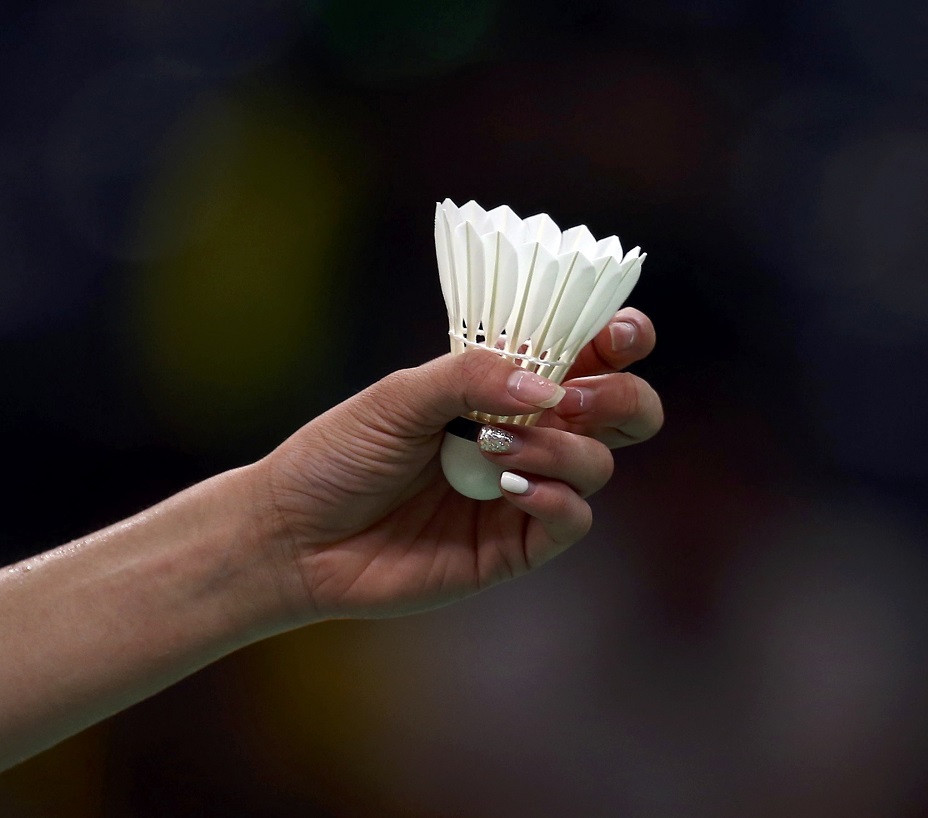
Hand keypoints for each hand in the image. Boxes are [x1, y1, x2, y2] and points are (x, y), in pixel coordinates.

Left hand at [255, 308, 661, 619]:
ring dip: (563, 449)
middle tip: (569, 400)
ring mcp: (524, 490)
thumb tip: (549, 389)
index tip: (620, 336)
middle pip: (620, 411)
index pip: (585, 355)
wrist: (296, 535)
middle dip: (619, 398)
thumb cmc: (340, 454)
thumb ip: (472, 376)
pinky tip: (512, 489)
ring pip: (599, 463)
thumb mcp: (399, 395)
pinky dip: (558, 500)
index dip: (619, 338)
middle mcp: (527, 435)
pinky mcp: (514, 545)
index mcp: (503, 387)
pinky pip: (572, 520)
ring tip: (496, 450)